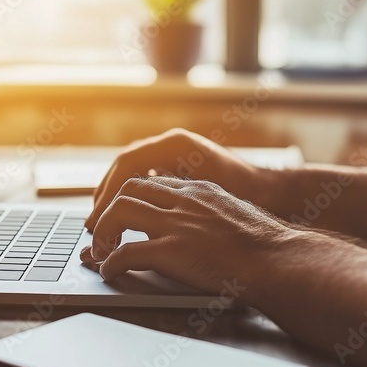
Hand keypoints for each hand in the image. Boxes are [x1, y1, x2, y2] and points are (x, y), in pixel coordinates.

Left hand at [81, 176, 290, 295]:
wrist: (280, 260)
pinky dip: (111, 263)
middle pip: (129, 188)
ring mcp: (178, 223)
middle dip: (109, 208)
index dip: (131, 197)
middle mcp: (185, 200)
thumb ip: (212, 214)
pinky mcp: (173, 250)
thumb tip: (199, 229)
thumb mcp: (236, 215)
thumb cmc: (267, 247)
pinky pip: (127, 253)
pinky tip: (110, 273)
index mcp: (200, 190)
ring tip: (100, 251)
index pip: (153, 181)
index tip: (120, 213)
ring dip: (104, 232)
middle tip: (102, 231)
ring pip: (120, 211)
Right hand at [86, 129, 274, 230]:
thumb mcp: (205, 198)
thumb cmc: (245, 196)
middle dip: (105, 196)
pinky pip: (143, 177)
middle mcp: (171, 142)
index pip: (127, 165)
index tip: (99, 221)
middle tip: (93, 224)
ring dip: (113, 196)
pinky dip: (128, 196)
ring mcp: (173, 152)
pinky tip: (123, 216)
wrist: (274, 193)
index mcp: (176, 144)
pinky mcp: (176, 165)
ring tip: (101, 222)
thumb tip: (131, 217)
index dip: (108, 194)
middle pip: (123, 166)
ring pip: (130, 172)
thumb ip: (168, 203)